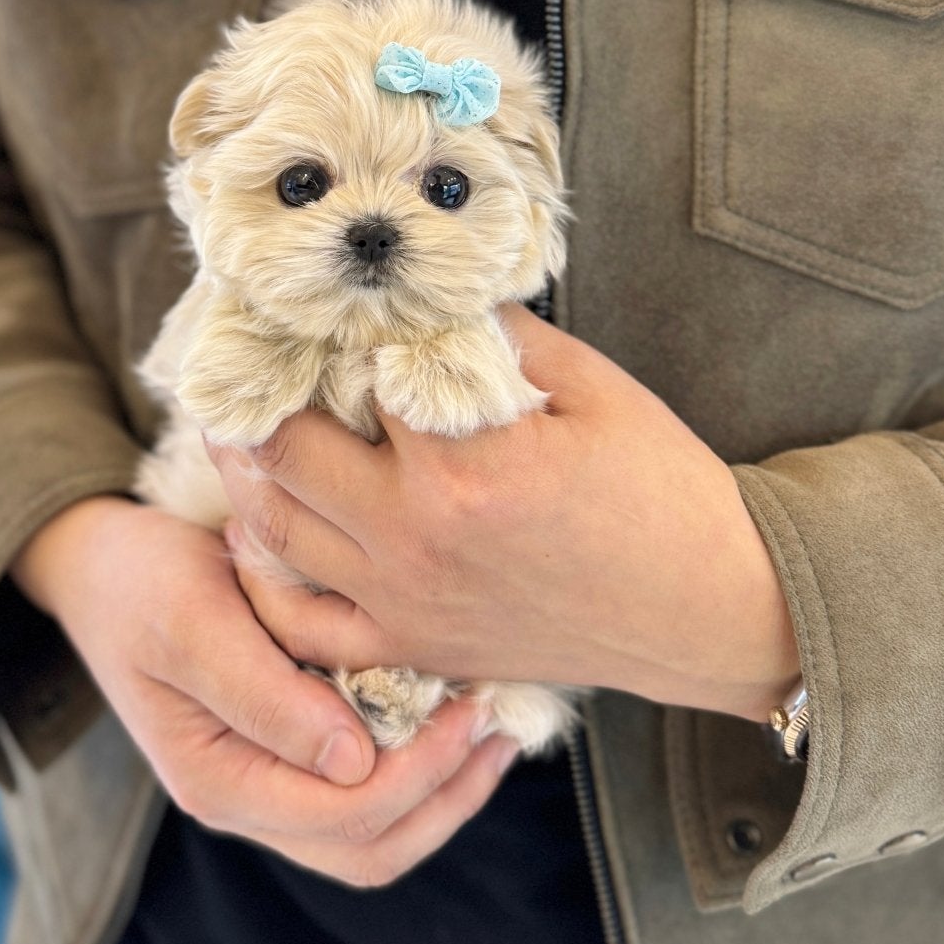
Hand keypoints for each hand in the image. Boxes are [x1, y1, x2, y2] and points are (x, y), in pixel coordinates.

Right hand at [10, 496, 520, 885]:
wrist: (103, 565)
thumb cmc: (142, 582)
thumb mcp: (191, 620)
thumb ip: (264, 695)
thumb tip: (354, 761)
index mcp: (217, 781)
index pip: (345, 817)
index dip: (419, 772)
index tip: (468, 705)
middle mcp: (247, 800)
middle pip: (371, 847)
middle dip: (446, 795)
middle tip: (498, 722)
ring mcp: (269, 783)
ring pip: (377, 834)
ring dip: (444, 791)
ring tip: (495, 725)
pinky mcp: (290, 752)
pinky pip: (367, 792)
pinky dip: (422, 767)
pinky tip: (457, 713)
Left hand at [211, 306, 800, 723]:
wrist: (709, 609)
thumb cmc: (662, 492)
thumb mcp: (593, 387)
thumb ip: (502, 336)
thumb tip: (434, 295)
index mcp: (461, 462)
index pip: (351, 376)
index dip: (326, 335)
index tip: (311, 308)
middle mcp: (415, 535)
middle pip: (285, 450)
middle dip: (260, 399)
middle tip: (249, 362)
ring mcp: (406, 600)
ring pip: (275, 533)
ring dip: (244, 476)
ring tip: (234, 431)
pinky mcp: (414, 647)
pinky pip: (304, 628)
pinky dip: (265, 585)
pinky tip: (259, 538)